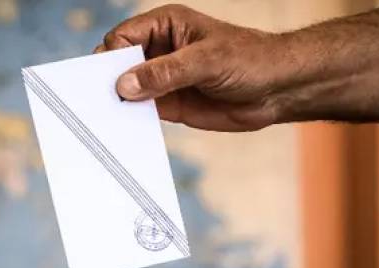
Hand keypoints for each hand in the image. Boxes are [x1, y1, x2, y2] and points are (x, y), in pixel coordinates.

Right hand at [96, 5, 284, 131]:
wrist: (277, 89)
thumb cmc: (249, 60)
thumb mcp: (206, 61)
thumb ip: (165, 73)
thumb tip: (125, 85)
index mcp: (164, 25)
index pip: (122, 38)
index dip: (110, 58)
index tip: (106, 81)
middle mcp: (159, 50)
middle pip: (118, 64)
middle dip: (109, 81)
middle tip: (100, 102)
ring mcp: (163, 79)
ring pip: (128, 90)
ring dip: (119, 104)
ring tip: (108, 120)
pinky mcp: (170, 105)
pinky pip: (143, 111)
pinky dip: (133, 120)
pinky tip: (126, 130)